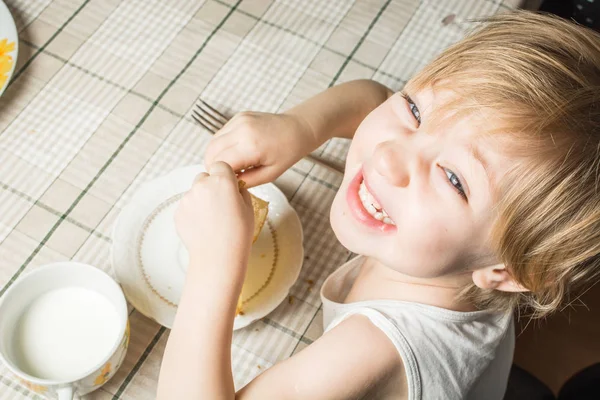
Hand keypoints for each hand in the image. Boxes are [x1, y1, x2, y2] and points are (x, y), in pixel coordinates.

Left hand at [174, 162, 253, 278]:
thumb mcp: (249, 208)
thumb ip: (239, 191)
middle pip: (204, 177)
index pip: (220, 165)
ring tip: (212, 219)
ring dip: (202, 199)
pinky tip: (203, 226)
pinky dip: (193, 212)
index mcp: (222, 181)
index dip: (224, 175)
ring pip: (195, 192)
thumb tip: (234, 186)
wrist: (218, 258)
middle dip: (211, 185)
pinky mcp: (178, 212)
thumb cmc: (238, 234)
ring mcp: (188, 199)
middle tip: (221, 204)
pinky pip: (187, 206)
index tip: (228, 186)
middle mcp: (202, 186)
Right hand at [203, 112, 315, 186]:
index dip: (220, 176)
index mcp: (251, 146)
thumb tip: (227, 184)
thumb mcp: (270, 175)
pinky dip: (222, 145)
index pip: (220, 164)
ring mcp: (239, 120)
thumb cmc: (287, 154)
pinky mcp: (239, 116)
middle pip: (211, 151)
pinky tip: (235, 152)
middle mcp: (242, 130)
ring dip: (215, 155)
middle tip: (225, 175)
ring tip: (230, 165)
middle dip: (214, 166)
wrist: (298, 129)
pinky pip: (221, 133)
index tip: (227, 182)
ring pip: (213, 141)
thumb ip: (246, 181)